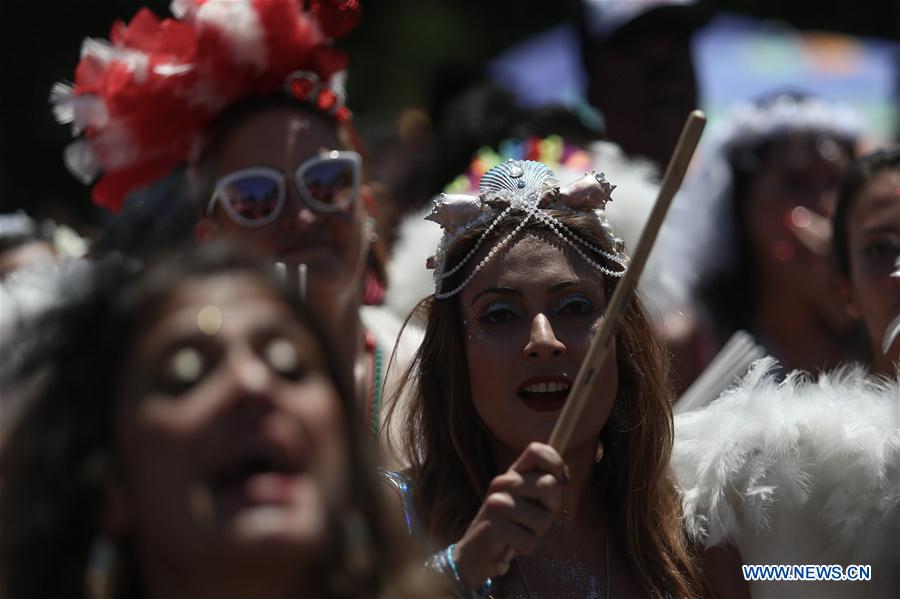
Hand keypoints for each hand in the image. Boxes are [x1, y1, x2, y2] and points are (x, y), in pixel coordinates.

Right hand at [452, 442, 567, 588]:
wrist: (478, 552)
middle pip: (548, 483)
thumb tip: (562, 478)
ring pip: (543, 518)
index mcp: (514, 473)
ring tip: (520, 532)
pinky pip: (529, 539)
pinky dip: (525, 547)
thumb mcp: (534, 504)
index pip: (536, 450)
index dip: (555, 462)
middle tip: (533, 518)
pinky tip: (512, 544)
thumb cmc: (513, 526)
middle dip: (551, 508)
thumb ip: (548, 488)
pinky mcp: (493, 524)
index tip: (561, 480)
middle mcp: (503, 481)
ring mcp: (496, 501)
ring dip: (537, 533)